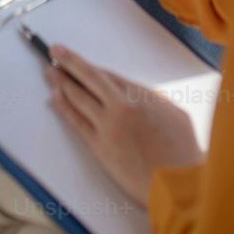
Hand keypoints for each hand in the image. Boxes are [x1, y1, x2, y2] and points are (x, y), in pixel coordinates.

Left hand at [43, 44, 204, 206]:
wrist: (177, 183)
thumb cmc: (183, 152)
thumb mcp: (175, 115)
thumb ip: (154, 102)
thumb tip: (140, 98)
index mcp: (141, 95)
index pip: (107, 75)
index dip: (90, 66)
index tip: (77, 58)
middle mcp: (122, 105)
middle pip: (90, 78)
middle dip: (70, 62)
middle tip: (54, 50)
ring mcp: (109, 126)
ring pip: (79, 98)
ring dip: (62, 83)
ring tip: (49, 72)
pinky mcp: (101, 147)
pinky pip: (77, 123)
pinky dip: (64, 108)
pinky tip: (54, 98)